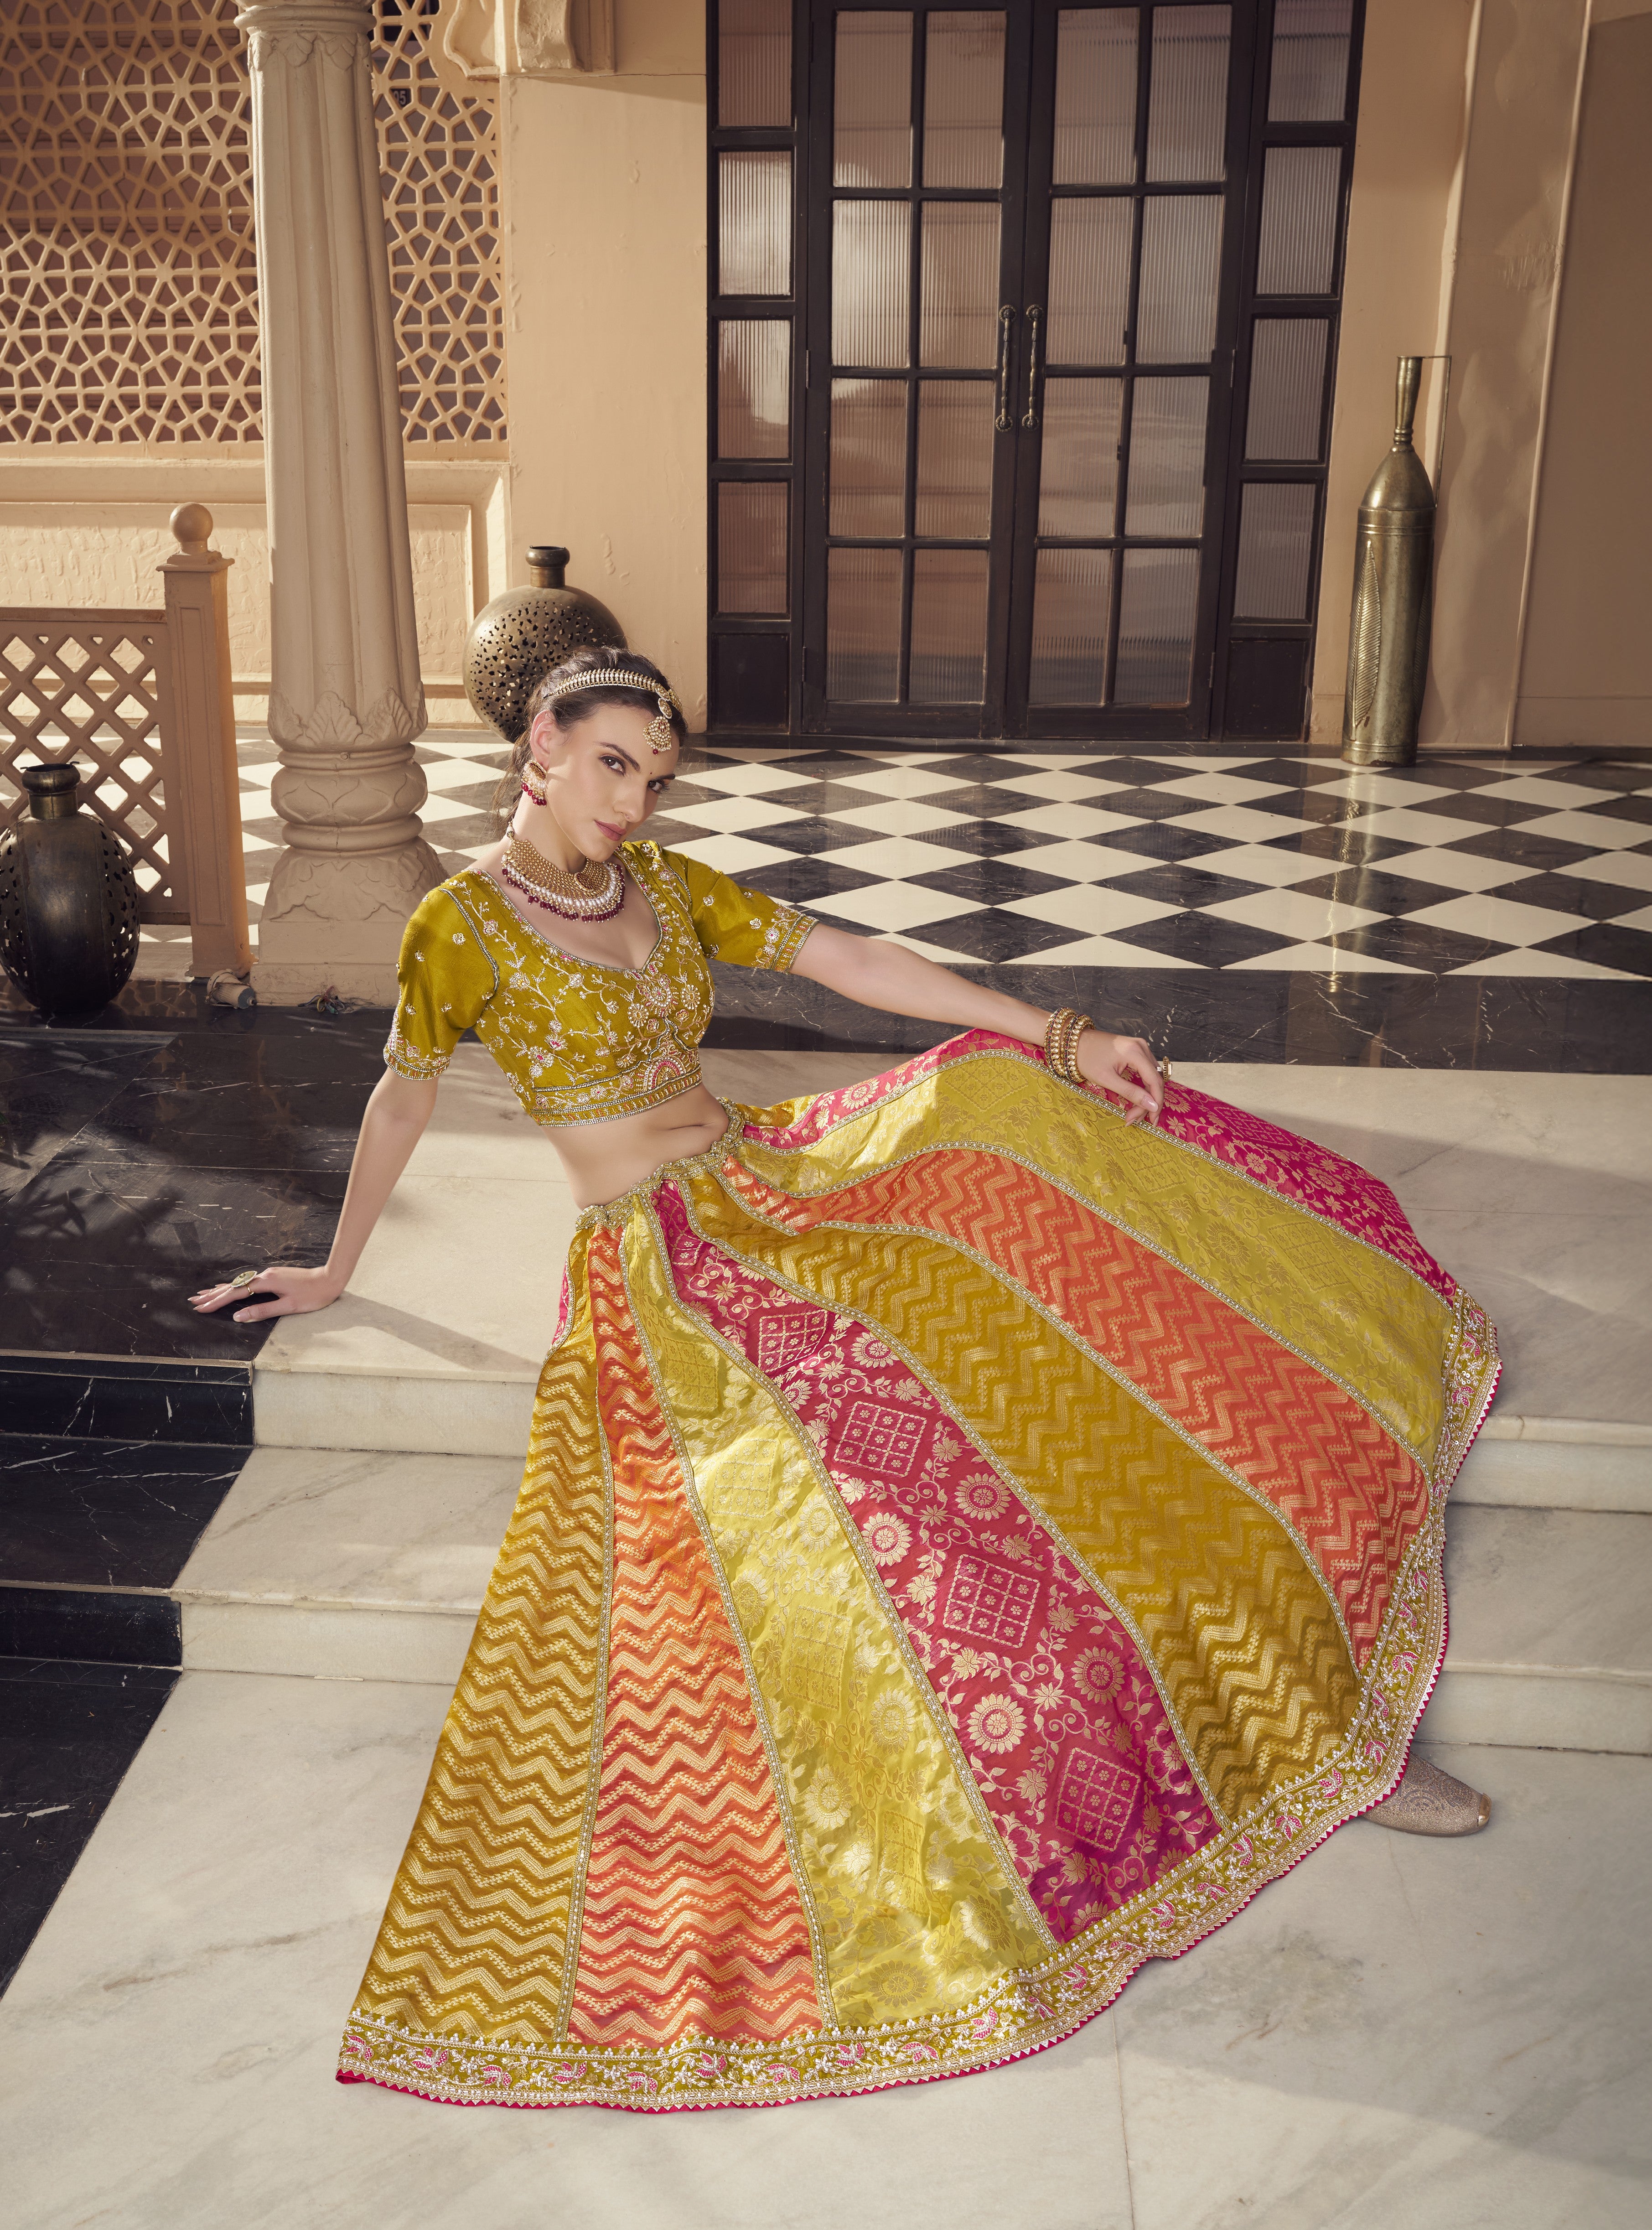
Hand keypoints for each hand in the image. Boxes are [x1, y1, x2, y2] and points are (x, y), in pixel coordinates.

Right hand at [189, 1265, 344, 1323]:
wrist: (331, 1278)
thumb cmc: (313, 1295)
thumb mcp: (288, 1306)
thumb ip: (262, 1311)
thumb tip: (238, 1316)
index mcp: (266, 1282)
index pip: (235, 1294)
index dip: (216, 1302)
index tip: (200, 1308)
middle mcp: (264, 1275)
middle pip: (233, 1286)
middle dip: (213, 1295)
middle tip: (193, 1301)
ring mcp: (269, 1274)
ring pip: (239, 1283)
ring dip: (221, 1289)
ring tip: (205, 1294)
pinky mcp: (274, 1275)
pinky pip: (248, 1281)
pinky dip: (235, 1286)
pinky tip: (231, 1287)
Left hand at [1075, 1030, 1164, 1125]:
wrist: (1076, 1042)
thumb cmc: (1087, 1059)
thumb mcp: (1107, 1079)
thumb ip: (1130, 1092)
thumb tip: (1152, 1106)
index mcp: (1135, 1052)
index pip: (1154, 1081)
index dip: (1156, 1102)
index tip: (1151, 1120)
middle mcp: (1142, 1047)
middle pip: (1155, 1079)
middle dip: (1149, 1102)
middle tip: (1137, 1119)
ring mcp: (1140, 1047)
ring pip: (1152, 1076)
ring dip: (1147, 1095)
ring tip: (1136, 1113)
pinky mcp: (1136, 1050)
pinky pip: (1146, 1070)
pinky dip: (1144, 1085)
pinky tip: (1138, 1098)